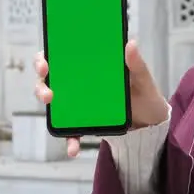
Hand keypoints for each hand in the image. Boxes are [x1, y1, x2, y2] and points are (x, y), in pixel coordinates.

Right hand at [32, 41, 167, 158]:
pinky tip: (73, 149)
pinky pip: (70, 132)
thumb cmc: (145, 96)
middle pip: (51, 80)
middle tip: (48, 93)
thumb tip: (130, 43)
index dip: (46, 58)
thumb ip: (137, 64)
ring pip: (55, 105)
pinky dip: (69, 140)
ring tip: (54, 116)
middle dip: (41, 84)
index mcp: (91, 67)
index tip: (45, 63)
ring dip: (49, 111)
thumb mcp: (144, 80)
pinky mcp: (84, 124)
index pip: (61, 57)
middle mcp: (80, 84)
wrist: (152, 124)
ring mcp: (79, 105)